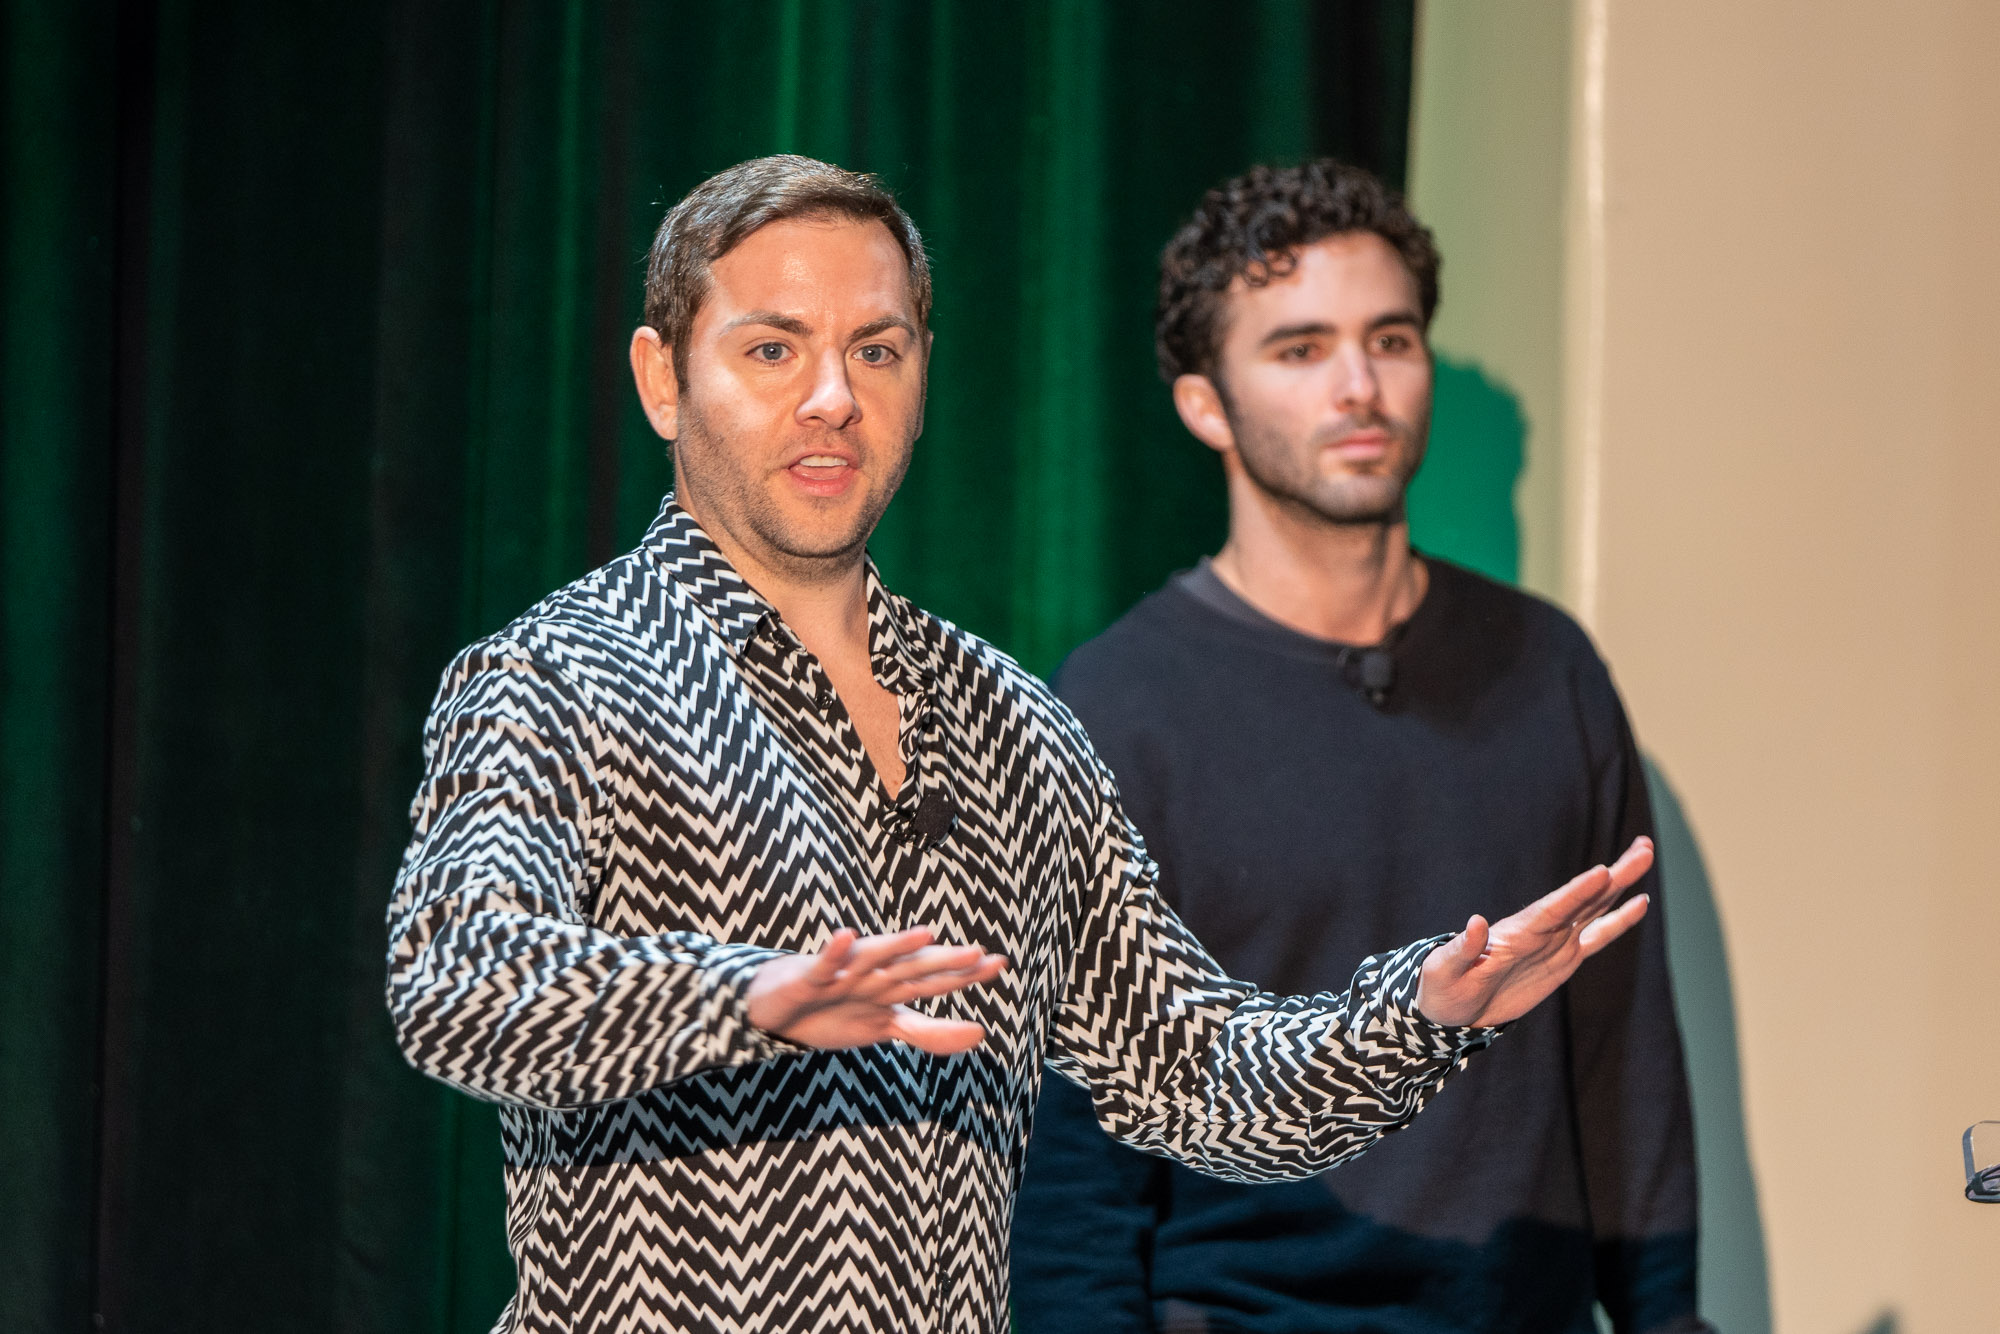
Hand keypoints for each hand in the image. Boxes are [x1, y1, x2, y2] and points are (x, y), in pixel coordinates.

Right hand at [745, 927, 1007, 1055]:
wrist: (777, 1010)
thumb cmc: (835, 1011)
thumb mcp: (886, 1028)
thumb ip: (930, 1032)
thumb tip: (980, 1034)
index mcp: (893, 988)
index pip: (936, 981)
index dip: (965, 975)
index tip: (999, 964)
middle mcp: (874, 975)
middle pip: (913, 969)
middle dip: (943, 963)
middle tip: (977, 953)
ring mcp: (843, 975)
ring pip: (874, 960)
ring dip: (898, 947)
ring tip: (926, 934)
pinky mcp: (810, 977)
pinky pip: (824, 964)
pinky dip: (834, 952)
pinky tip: (846, 937)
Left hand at [1415, 837, 1654, 1027]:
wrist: (1450, 1007)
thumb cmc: (1441, 987)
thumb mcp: (1444, 970)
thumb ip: (1461, 948)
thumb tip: (1475, 922)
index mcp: (1514, 933)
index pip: (1552, 909)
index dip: (1576, 892)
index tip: (1602, 871)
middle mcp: (1540, 930)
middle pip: (1583, 898)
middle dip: (1614, 875)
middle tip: (1644, 846)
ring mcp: (1554, 942)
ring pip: (1595, 908)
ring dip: (1621, 885)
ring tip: (1645, 854)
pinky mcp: (1563, 960)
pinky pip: (1596, 937)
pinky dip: (1618, 921)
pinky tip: (1640, 903)